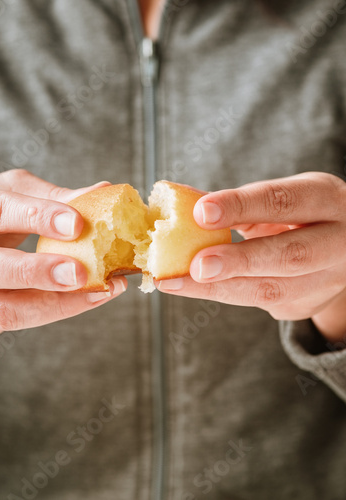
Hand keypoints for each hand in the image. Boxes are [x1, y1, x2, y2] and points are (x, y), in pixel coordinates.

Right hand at [0, 169, 125, 339]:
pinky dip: (53, 313)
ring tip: (99, 291)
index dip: (33, 216)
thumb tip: (102, 191)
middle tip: (80, 272)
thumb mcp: (10, 191)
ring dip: (53, 305)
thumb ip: (51, 195)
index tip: (77, 223)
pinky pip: (12, 323)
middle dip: (33, 272)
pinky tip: (85, 299)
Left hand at [157, 172, 345, 342]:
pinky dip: (224, 293)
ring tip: (175, 282)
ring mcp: (327, 281)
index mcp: (325, 201)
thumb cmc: (296, 214)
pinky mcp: (306, 305)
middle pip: (289, 255)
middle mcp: (337, 243)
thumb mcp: (279, 197)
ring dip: (218, 288)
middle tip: (196, 267)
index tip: (201, 211)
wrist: (337, 247)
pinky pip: (261, 302)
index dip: (242, 206)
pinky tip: (194, 287)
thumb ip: (239, 202)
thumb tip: (184, 204)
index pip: (282, 201)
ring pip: (272, 290)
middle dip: (238, 262)